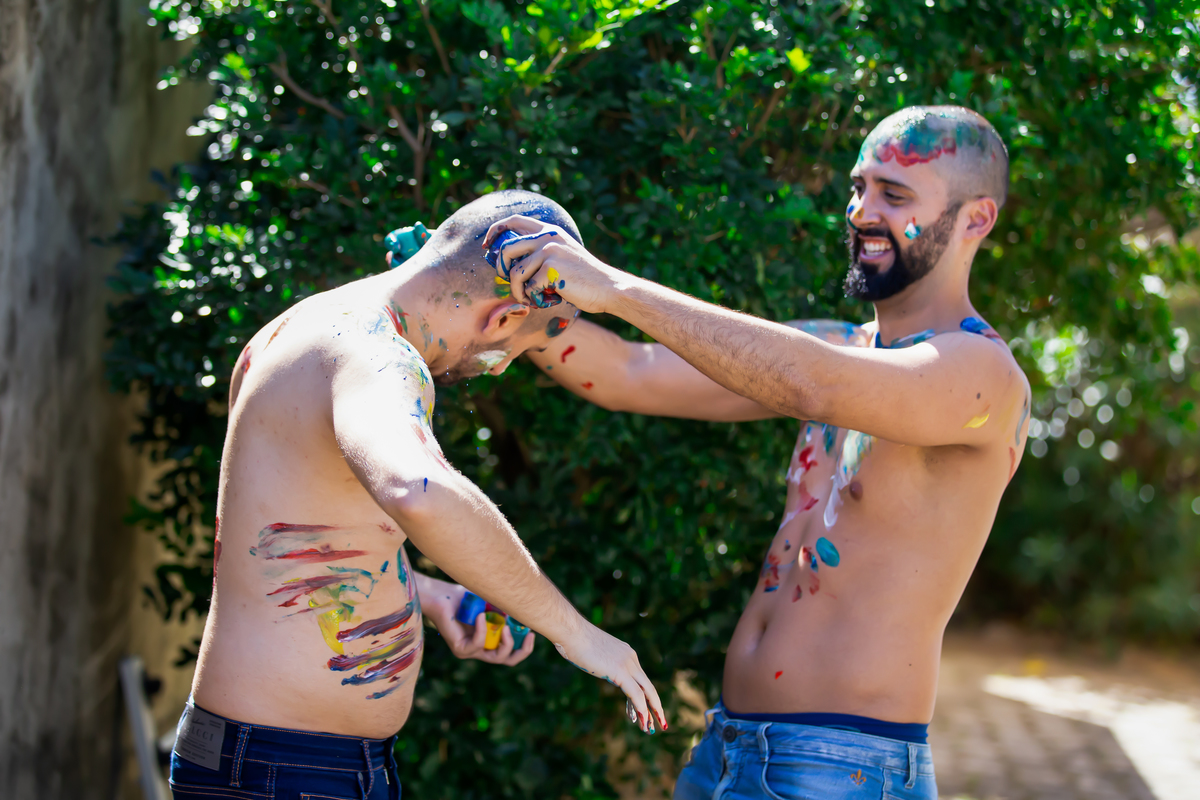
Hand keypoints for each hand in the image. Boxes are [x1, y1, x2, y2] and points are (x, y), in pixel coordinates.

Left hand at [422, 582, 535, 665]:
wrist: (442, 596)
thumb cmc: (465, 598)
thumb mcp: (492, 602)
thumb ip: (506, 608)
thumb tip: (528, 607)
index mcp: (490, 640)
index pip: (512, 653)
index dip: (524, 647)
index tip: (532, 632)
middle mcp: (481, 649)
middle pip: (507, 659)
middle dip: (521, 649)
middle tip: (527, 634)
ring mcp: (471, 651)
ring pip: (496, 657)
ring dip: (505, 641)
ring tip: (505, 625)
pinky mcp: (460, 649)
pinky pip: (478, 644)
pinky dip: (482, 629)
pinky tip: (481, 615)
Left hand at [481, 216, 621, 313]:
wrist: (607, 288)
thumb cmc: (583, 278)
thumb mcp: (563, 255)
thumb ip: (541, 252)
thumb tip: (510, 262)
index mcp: (550, 231)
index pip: (514, 220)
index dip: (495, 230)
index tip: (486, 245)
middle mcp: (548, 237)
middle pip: (507, 248)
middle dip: (501, 269)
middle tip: (508, 282)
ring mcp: (549, 252)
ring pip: (516, 273)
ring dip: (518, 291)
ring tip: (530, 298)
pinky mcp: (551, 269)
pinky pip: (528, 287)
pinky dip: (533, 298)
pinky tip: (546, 301)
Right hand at [553, 623, 666, 734]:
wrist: (571, 631)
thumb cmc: (575, 641)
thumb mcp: (593, 654)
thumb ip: (601, 662)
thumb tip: (598, 667)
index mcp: (626, 653)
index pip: (639, 680)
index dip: (643, 698)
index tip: (643, 712)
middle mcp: (631, 658)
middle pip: (649, 686)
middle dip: (655, 706)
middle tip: (661, 722)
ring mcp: (627, 664)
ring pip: (646, 692)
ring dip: (650, 712)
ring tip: (651, 728)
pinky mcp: (620, 671)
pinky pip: (636, 694)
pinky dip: (641, 708)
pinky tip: (642, 720)